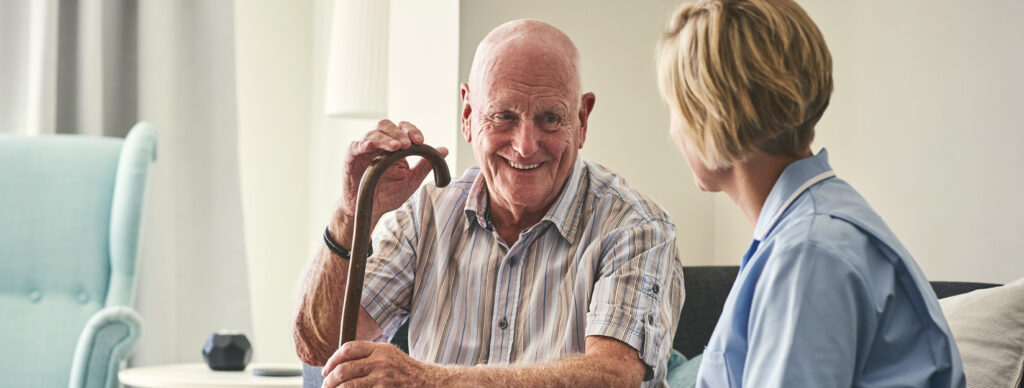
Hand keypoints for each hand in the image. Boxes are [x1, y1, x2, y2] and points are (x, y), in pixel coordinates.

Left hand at [321, 341, 448, 387]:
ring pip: (348, 385)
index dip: (332, 359)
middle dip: (330, 379)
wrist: (428, 383)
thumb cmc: (407, 371)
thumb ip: (369, 355)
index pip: (348, 349)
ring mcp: (382, 378)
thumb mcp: (390, 355)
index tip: (326, 370)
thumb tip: (342, 362)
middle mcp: (381, 362)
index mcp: (381, 349)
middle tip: (325, 386)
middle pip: (344, 368)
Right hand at [332, 120, 448, 241]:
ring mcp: (364, 150)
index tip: (420, 140)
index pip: (402, 129)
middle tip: (408, 143)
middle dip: (399, 132)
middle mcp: (378, 144)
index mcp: (393, 147)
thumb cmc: (388, 194)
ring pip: (372, 133)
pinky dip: (364, 144)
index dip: (411, 130)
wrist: (370, 210)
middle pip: (386, 125)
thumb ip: (426, 165)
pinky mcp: (351, 158)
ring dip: (385, 138)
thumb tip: (444, 150)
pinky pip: (355, 146)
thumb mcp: (411, 180)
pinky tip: (372, 148)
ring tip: (397, 147)